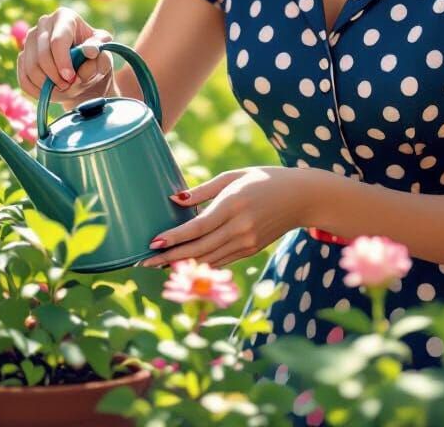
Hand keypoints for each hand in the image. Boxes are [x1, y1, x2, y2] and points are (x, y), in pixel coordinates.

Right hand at [17, 7, 114, 107]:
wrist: (83, 71)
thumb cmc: (94, 59)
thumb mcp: (102, 54)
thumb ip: (99, 52)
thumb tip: (90, 50)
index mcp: (64, 17)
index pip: (58, 40)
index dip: (63, 62)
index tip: (71, 78)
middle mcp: (44, 23)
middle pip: (42, 54)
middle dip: (54, 75)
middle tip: (67, 86)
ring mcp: (30, 39)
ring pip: (30, 67)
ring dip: (45, 84)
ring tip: (62, 89)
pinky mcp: (23, 55)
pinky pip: (23, 77)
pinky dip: (36, 90)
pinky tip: (49, 92)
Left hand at [139, 166, 312, 268]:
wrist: (300, 198)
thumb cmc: (264, 179)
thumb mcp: (234, 176)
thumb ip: (204, 190)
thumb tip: (174, 200)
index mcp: (233, 204)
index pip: (197, 227)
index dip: (174, 237)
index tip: (152, 242)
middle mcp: (239, 227)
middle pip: (199, 248)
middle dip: (169, 257)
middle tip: (143, 261)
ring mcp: (246, 242)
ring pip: (208, 259)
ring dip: (182, 264)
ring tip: (158, 266)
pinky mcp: (250, 250)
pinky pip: (221, 261)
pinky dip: (201, 265)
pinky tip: (184, 265)